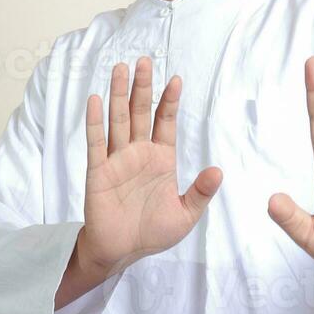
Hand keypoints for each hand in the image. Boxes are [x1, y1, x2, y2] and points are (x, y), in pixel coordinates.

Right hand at [77, 56, 222, 275]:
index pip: (166, 123)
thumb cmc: (152, 233)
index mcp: (161, 159)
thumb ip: (200, 192)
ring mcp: (117, 160)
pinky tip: (95, 100)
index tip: (176, 79)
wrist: (121, 252)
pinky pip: (96, 143)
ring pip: (118, 120)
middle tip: (143, 61)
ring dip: (117, 94)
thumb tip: (219, 171)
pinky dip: (95, 121)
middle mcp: (138, 153)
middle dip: (142, 87)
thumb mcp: (185, 215)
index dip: (169, 101)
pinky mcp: (98, 171)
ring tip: (119, 69)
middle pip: (140, 113)